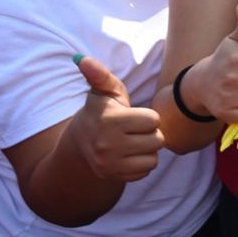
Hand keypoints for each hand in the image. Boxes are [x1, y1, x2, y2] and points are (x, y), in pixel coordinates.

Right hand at [69, 55, 164, 182]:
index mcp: (109, 120)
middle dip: (149, 133)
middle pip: (157, 140)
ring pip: (154, 157)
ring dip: (148, 149)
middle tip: (134, 130)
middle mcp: (107, 144)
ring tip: (132, 141)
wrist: (80, 144)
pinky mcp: (114, 177)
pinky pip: (146, 171)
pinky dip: (142, 163)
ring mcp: (110, 164)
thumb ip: (100, 75)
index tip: (133, 115)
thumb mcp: (103, 92)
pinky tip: (129, 154)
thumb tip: (84, 59)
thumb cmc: (100, 111)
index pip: (154, 120)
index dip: (148, 116)